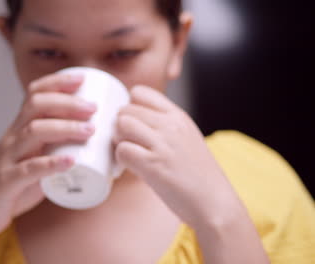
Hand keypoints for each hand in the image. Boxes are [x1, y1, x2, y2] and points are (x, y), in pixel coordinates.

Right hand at [0, 73, 96, 238]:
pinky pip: (28, 169)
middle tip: (93, 108)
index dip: (57, 82)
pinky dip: (51, 163)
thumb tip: (96, 142)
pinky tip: (70, 161)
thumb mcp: (35, 156)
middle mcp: (12, 137)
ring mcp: (8, 158)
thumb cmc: (16, 182)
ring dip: (64, 127)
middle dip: (66, 102)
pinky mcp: (7, 181)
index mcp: (19, 128)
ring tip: (89, 130)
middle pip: (36, 106)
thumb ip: (57, 147)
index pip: (34, 94)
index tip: (82, 78)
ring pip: (33, 132)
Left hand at [113, 85, 239, 227]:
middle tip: (128, 143)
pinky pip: (122, 150)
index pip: (140, 92)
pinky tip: (131, 167)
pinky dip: (121, 160)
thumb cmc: (198, 174)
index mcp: (178, 116)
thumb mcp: (186, 137)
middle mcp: (170, 125)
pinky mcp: (153, 165)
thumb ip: (165, 125)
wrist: (214, 202)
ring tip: (129, 154)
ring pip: (121, 125)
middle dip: (120, 127)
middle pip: (125, 110)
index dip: (129, 107)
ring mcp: (162, 144)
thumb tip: (133, 120)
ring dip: (118, 141)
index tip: (133, 124)